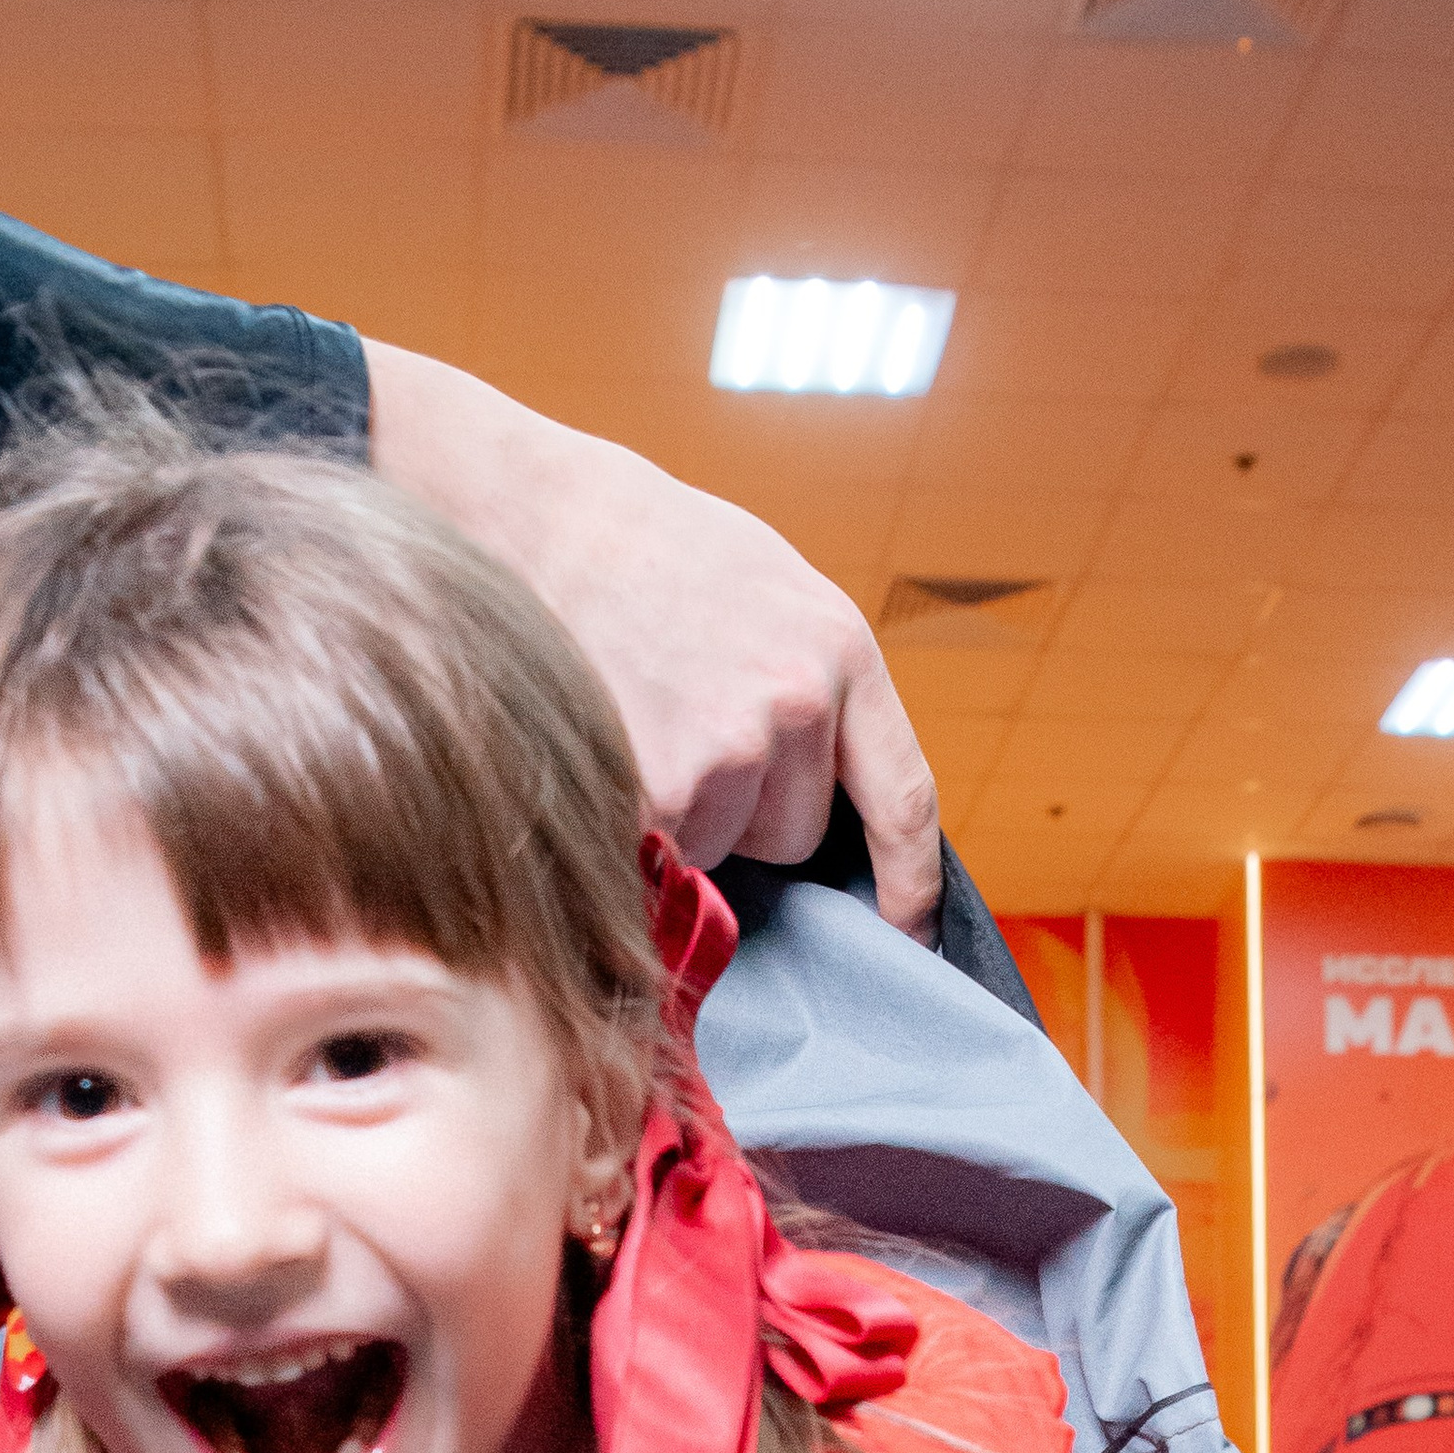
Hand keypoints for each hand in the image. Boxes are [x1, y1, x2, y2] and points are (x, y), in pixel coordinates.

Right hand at [364, 344, 941, 931]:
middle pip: (794, 834)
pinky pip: (660, 853)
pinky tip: (612, 752)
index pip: (903, 798)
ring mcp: (726, 748)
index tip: (910, 934)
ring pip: (718, 846)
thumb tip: (830, 795)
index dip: (910, 882)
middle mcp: (797, 703)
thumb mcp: (772, 594)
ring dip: (683, 812)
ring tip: (641, 722)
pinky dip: (634, 825)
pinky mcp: (656, 788)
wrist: (543, 517)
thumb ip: (817, 686)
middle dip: (747, 808)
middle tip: (686, 726)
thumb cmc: (651, 555)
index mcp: (841, 652)